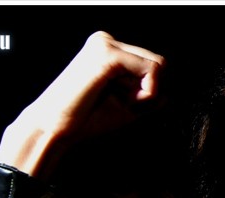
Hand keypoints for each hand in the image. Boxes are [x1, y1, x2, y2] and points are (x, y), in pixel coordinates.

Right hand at [0, 31, 165, 177]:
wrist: (54, 128)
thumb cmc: (86, 121)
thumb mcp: (124, 107)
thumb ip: (147, 98)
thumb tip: (170, 94)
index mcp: (108, 50)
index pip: (150, 65)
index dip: (148, 92)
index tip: (126, 107)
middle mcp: (107, 41)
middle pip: (157, 63)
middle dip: (148, 92)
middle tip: (122, 106)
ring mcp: (107, 45)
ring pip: (157, 65)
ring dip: (147, 93)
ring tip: (120, 103)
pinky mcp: (109, 56)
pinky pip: (151, 70)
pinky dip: (147, 92)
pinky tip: (127, 102)